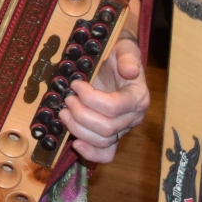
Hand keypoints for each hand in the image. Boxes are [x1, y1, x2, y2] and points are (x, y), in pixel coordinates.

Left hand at [64, 36, 149, 163]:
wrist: (115, 59)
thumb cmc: (118, 53)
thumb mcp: (124, 48)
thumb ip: (128, 58)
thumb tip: (131, 71)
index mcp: (137, 97)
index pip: (114, 107)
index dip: (90, 98)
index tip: (75, 84)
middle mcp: (133, 116)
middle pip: (106, 127)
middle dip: (80, 114)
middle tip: (67, 98)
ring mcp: (122, 128)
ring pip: (102, 141)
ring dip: (78, 129)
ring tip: (63, 112)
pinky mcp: (112, 135)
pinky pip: (106, 153)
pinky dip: (91, 153)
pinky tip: (75, 144)